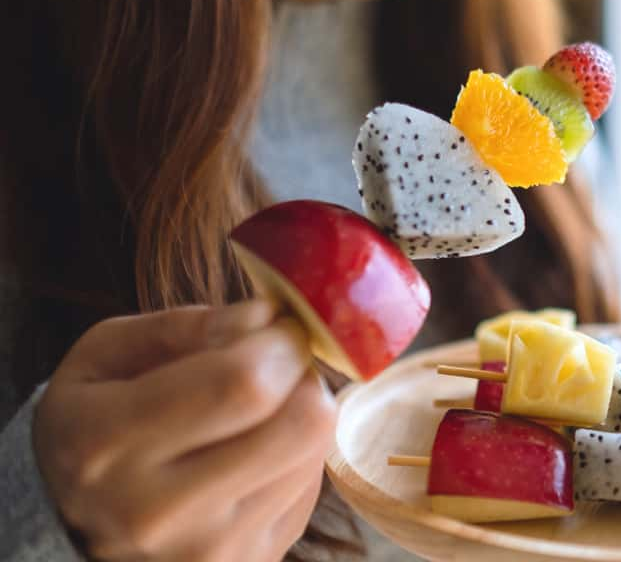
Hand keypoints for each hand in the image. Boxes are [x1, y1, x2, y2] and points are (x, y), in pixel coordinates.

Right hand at [33, 301, 334, 560]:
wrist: (69, 526)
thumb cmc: (94, 423)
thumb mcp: (107, 356)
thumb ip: (185, 327)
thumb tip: (266, 317)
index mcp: (107, 443)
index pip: (242, 383)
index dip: (281, 342)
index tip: (278, 326)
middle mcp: (157, 512)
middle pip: (301, 422)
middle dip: (302, 374)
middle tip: (278, 363)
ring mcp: (209, 550)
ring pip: (315, 451)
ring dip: (303, 413)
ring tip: (260, 410)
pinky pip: (310, 488)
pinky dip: (296, 456)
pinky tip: (255, 452)